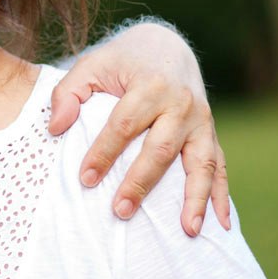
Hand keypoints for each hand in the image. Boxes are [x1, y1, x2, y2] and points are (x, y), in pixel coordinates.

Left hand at [48, 22, 230, 235]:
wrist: (165, 48)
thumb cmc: (120, 62)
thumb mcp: (90, 66)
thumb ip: (67, 93)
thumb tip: (56, 128)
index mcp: (150, 86)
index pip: (124, 125)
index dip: (104, 153)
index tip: (85, 179)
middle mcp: (181, 104)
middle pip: (160, 149)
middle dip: (140, 182)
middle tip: (120, 211)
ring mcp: (202, 121)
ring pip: (201, 163)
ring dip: (194, 199)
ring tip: (187, 231)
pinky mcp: (211, 134)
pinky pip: (221, 168)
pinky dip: (221, 197)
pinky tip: (220, 226)